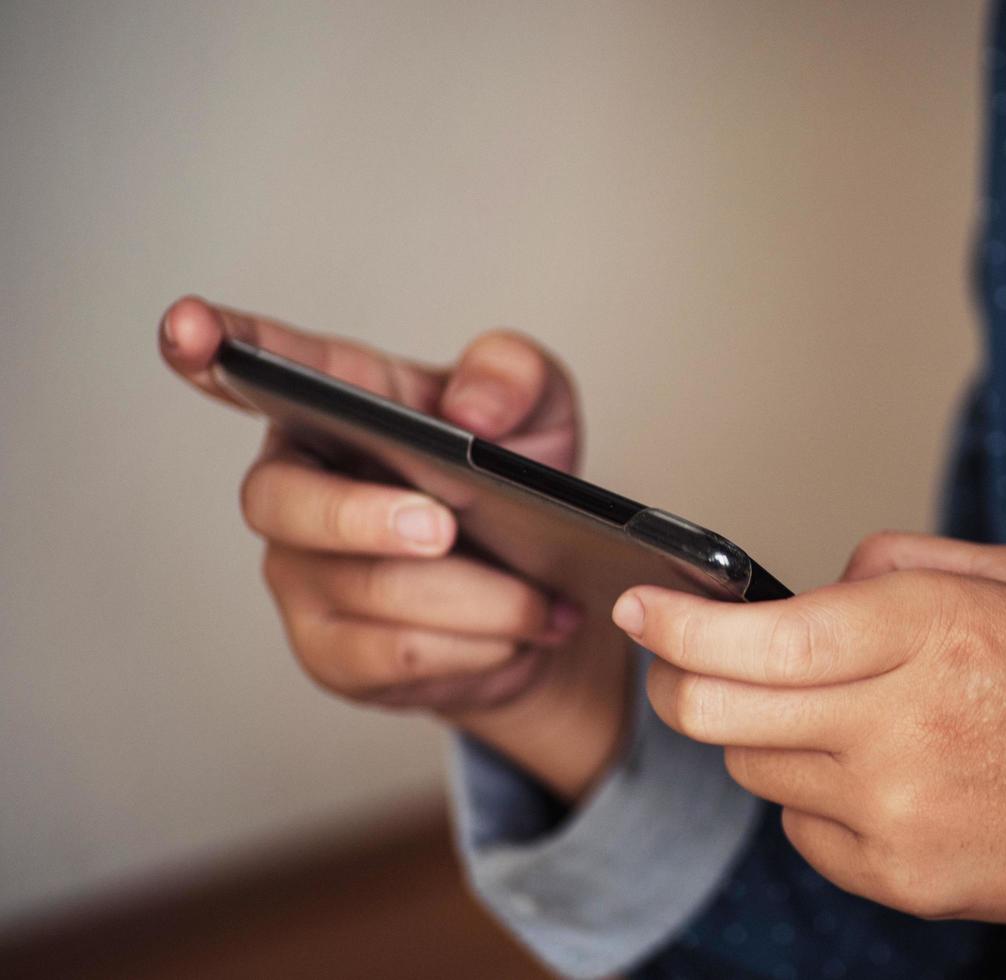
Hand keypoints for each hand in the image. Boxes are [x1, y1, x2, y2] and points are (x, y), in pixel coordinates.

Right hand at [160, 296, 629, 800]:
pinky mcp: (330, 650)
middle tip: (443, 526)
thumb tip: (470, 413)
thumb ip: (513, 378)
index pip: (262, 364)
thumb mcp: (542, 411)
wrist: (551, 595)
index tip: (187, 326)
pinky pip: (393, 655)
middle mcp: (299, 483)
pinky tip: (516, 634)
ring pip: (366, 588)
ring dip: (475, 599)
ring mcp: (302, 570)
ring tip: (540, 600)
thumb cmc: (520, 484)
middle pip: (282, 500)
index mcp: (340, 401)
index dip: (214, 346)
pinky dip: (474, 647)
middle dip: (363, 518)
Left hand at [614, 532, 1005, 978]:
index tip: (638, 607)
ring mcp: (899, 815)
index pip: (754, 632)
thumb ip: (905, 564)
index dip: (672, 619)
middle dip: (679, 676)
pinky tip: (880, 771)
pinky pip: (803, 830)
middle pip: (716, 711)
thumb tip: (821, 578)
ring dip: (760, 730)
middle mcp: (903, 726)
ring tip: (838, 709)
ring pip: (753, 768)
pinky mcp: (905, 880)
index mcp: (936, 633)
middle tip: (684, 654)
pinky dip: (812, 793)